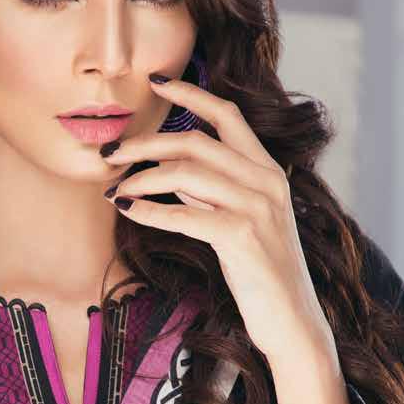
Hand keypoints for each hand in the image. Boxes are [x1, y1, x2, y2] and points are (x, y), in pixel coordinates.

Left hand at [102, 75, 334, 366]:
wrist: (293, 321)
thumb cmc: (263, 274)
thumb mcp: (243, 221)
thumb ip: (213, 192)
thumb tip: (171, 172)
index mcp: (268, 171)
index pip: (227, 115)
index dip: (190, 94)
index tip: (156, 82)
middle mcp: (266, 181)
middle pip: (194, 141)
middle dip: (144, 142)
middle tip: (110, 153)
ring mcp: (256, 207)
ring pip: (184, 173)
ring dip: (139, 178)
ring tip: (114, 189)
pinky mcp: (241, 237)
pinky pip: (182, 214)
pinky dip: (149, 210)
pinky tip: (128, 212)